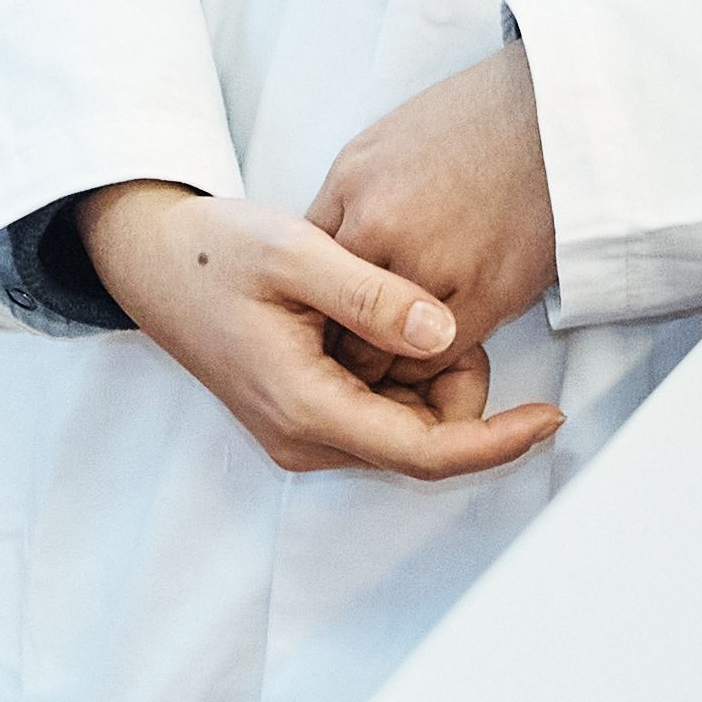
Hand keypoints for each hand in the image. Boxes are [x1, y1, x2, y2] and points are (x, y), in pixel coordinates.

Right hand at [74, 176, 560, 480]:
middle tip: (443, 311)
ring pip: (403, 433)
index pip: (424, 451)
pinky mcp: (301, 416)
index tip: (550, 416)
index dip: (496, 440)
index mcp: (303, 405)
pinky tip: (387, 321)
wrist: (150, 259)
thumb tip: (443, 335)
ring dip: (430, 383)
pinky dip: (404, 379)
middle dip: (459, 391)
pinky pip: (379, 417)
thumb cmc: (212, 251)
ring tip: (402, 306)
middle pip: (421, 445)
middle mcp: (303, 437)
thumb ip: (369, 295)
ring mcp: (300, 433)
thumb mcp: (293, 251)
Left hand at [306, 45, 564, 415]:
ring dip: (384, 361)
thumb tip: (322, 261)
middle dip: (339, 342)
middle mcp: (384, 229)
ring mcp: (434, 265)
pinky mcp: (486, 295)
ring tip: (390, 357)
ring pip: (383, 350)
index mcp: (353, 189)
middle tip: (349, 355)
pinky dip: (428, 365)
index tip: (320, 324)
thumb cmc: (465, 127)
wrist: (546, 122)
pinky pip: (436, 358)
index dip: (311, 307)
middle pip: (336, 317)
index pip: (307, 274)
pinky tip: (429, 349)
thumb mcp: (377, 149)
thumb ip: (343, 208)